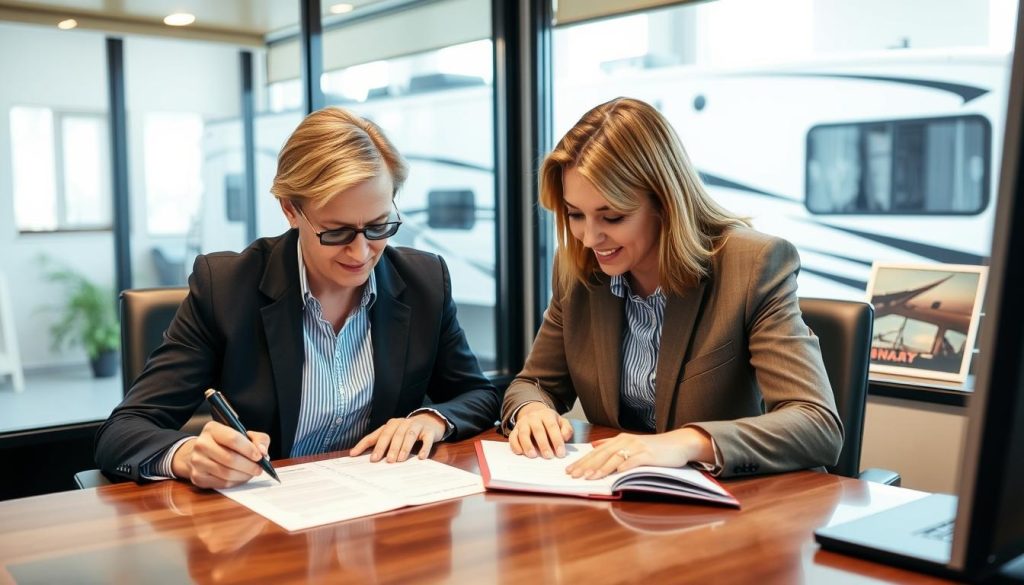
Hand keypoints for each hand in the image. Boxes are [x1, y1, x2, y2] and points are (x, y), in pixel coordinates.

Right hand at [171, 421, 270, 488]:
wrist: (203, 453)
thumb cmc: (227, 443)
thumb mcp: (244, 434)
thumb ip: (258, 439)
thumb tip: (262, 452)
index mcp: (212, 429)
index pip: (233, 439)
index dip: (249, 449)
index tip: (259, 456)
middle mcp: (201, 444)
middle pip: (230, 458)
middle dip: (249, 466)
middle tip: (258, 469)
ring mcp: (197, 461)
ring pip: (226, 473)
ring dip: (243, 475)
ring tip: (251, 473)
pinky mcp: (197, 477)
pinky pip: (221, 483)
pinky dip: (235, 482)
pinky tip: (240, 477)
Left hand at [349, 412, 446, 462]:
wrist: (430, 421)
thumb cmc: (407, 431)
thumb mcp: (394, 434)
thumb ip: (381, 443)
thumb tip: (365, 457)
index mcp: (391, 425)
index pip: (376, 435)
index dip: (365, 444)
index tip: (354, 454)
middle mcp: (402, 423)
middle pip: (393, 434)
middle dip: (387, 447)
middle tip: (383, 460)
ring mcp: (416, 426)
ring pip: (409, 435)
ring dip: (404, 448)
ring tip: (399, 460)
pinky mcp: (429, 431)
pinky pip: (427, 439)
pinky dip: (424, 448)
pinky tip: (421, 457)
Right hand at [507, 402, 573, 458]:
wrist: (534, 414)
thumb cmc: (550, 422)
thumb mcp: (561, 422)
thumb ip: (566, 429)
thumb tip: (564, 438)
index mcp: (546, 415)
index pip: (552, 427)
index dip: (556, 440)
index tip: (560, 453)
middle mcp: (533, 418)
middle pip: (538, 430)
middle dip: (543, 444)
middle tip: (548, 456)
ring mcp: (523, 423)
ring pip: (523, 434)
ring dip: (528, 445)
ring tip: (533, 455)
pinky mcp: (515, 430)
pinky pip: (513, 437)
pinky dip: (515, 445)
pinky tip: (520, 453)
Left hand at [565, 427, 712, 479]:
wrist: (678, 444)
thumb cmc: (654, 447)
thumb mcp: (630, 443)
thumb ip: (612, 444)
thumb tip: (593, 446)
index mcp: (619, 440)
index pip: (596, 451)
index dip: (582, 461)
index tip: (569, 470)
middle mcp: (626, 441)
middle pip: (602, 454)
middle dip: (586, 466)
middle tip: (573, 475)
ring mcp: (637, 447)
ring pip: (614, 458)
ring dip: (601, 468)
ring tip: (589, 477)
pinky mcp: (648, 454)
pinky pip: (633, 461)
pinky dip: (624, 466)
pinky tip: (615, 473)